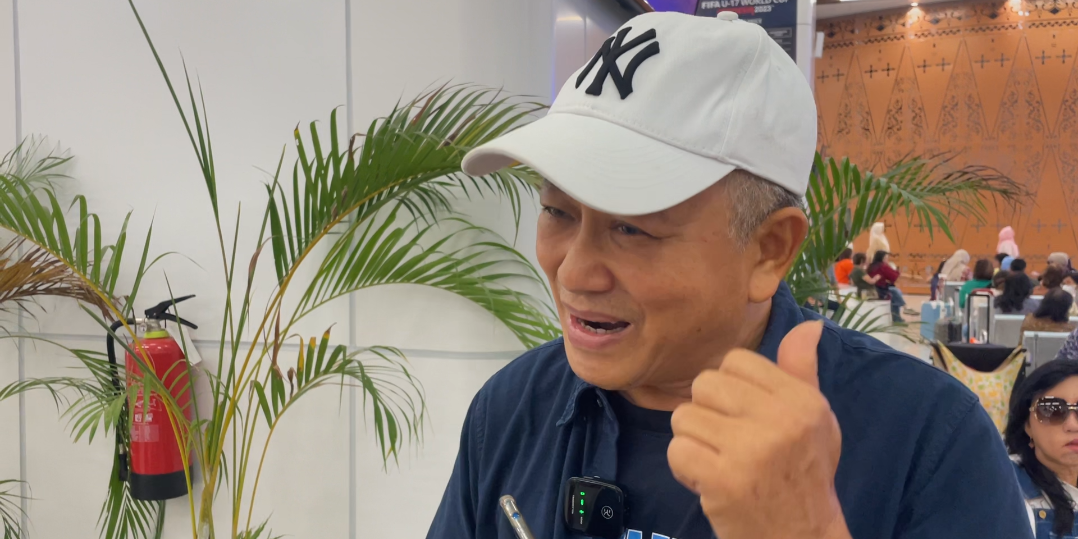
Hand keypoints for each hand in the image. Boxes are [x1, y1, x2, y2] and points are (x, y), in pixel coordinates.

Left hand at [667, 321, 849, 538]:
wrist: (801, 538)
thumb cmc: (804, 475)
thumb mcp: (817, 421)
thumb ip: (801, 372)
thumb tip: (807, 326)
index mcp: (802, 401)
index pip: (736, 360)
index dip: (729, 387)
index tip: (743, 416)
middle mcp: (781, 420)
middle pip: (705, 383)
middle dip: (707, 413)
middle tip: (729, 443)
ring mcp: (751, 450)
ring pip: (685, 416)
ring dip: (694, 442)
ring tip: (720, 463)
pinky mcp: (724, 480)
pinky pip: (678, 450)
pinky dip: (685, 469)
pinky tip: (709, 482)